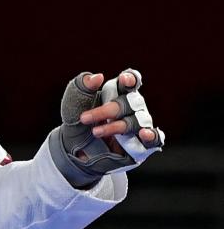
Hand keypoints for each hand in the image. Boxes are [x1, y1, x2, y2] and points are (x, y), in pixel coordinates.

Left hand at [46, 69, 164, 187]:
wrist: (73, 151)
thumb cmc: (76, 123)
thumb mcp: (73, 104)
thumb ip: (82, 87)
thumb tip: (97, 77)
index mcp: (116, 94)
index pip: (129, 83)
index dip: (131, 79)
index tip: (125, 80)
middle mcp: (131, 108)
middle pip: (130, 102)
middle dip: (108, 110)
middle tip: (84, 118)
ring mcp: (138, 126)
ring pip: (137, 121)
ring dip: (116, 126)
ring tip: (95, 132)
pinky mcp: (142, 144)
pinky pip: (155, 139)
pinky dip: (152, 136)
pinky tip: (144, 134)